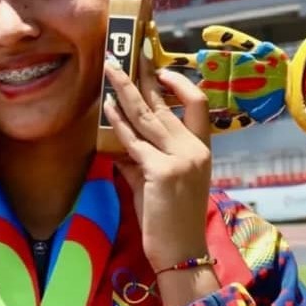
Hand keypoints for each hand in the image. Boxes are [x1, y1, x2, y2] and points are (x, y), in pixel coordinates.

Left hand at [102, 53, 211, 273]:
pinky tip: (105, 106)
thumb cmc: (170, 221)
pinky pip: (133, 140)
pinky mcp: (161, 171)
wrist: (181, 253)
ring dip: (125, 88)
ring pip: (148, 114)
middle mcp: (194, 149)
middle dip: (143, 75)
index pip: (197, 104)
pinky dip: (117, 122)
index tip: (160, 69)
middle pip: (165, 102)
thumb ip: (141, 159)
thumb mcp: (158, 184)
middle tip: (126, 52)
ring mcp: (179, 158)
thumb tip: (119, 140)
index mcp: (201, 149)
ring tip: (110, 67)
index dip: (179, 83)